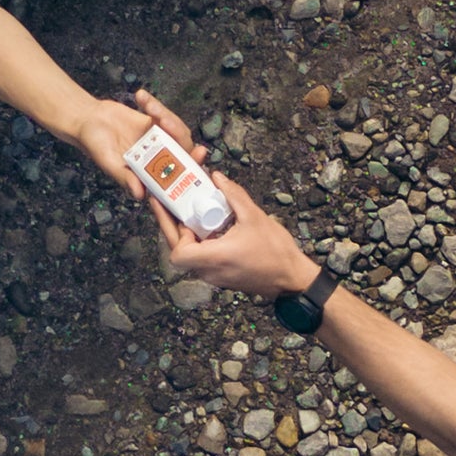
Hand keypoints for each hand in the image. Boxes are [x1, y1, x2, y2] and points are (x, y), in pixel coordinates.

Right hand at [72, 90, 199, 195]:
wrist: (87, 120)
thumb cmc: (95, 145)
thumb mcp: (109, 162)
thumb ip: (125, 177)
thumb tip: (140, 195)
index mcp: (150, 172)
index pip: (177, 174)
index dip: (191, 167)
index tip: (198, 153)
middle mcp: (158, 158)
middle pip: (182, 150)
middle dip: (182, 136)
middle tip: (168, 122)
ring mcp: (158, 139)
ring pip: (176, 131)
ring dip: (167, 117)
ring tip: (149, 107)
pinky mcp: (154, 121)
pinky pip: (163, 113)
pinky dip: (154, 104)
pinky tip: (140, 98)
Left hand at [150, 172, 315, 296]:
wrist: (291, 278)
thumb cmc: (276, 252)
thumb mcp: (254, 217)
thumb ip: (233, 195)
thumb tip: (216, 177)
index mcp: (216, 258)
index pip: (178, 253)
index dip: (173, 231)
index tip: (179, 212)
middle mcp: (210, 271)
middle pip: (178, 251)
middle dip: (170, 225)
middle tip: (164, 202)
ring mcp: (215, 276)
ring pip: (189, 254)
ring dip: (185, 233)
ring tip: (184, 208)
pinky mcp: (220, 276)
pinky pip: (202, 258)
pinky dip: (199, 241)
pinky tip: (205, 224)